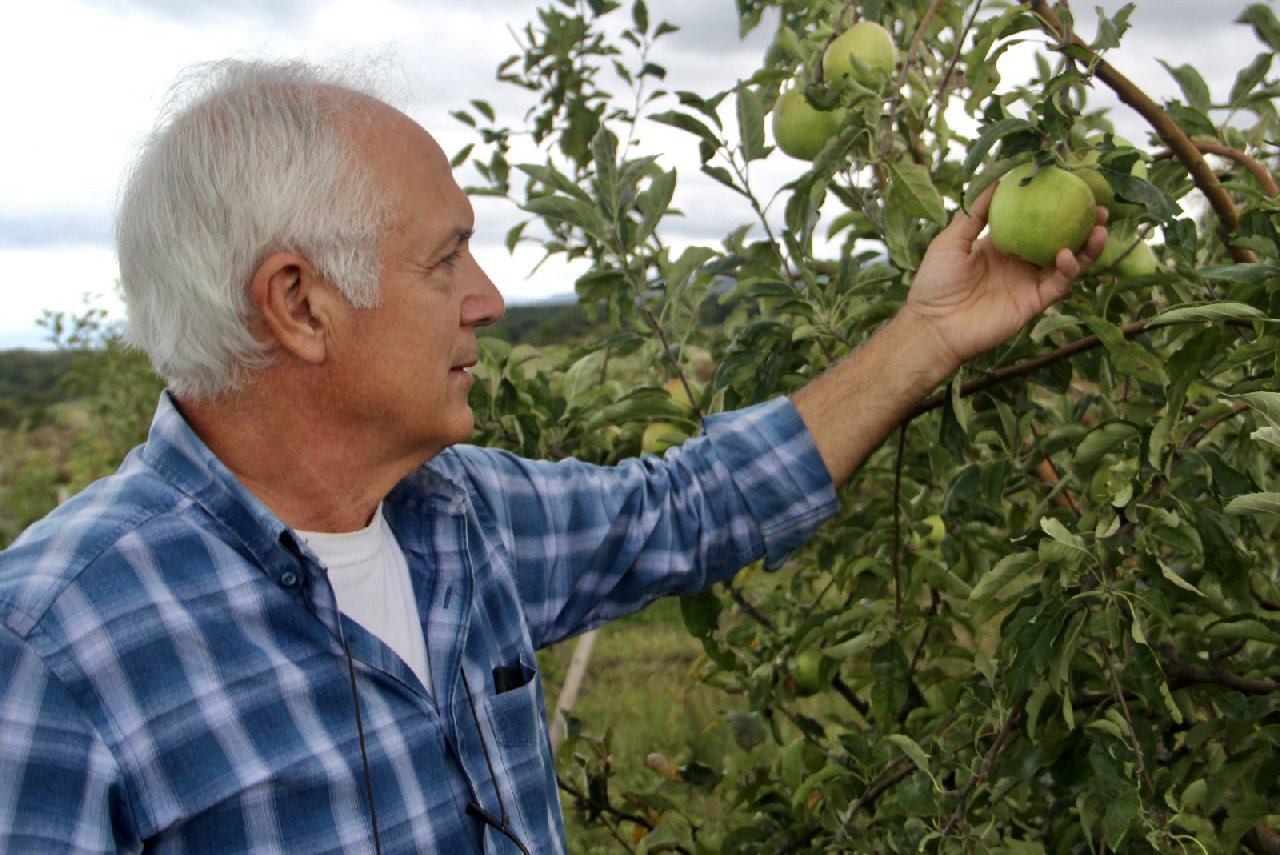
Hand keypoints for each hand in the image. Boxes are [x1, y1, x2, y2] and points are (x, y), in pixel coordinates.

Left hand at [903, 183, 1107, 368]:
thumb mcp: (951, 240)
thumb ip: (974, 213)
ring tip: (1100, 227)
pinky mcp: (1034, 302)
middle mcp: (1021, 261)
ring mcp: (1029, 282)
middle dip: (1082, 223)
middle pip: (1060, 239)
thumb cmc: (935, 283)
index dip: (1054, 204)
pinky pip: (1058, 284)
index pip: (1036, 220)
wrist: (933, 326)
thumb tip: (995, 178)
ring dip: (1087, 245)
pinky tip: (1070, 254)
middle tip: (1099, 205)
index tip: (1071, 183)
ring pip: (1068, 262)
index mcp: (1003, 243)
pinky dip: (1069, 269)